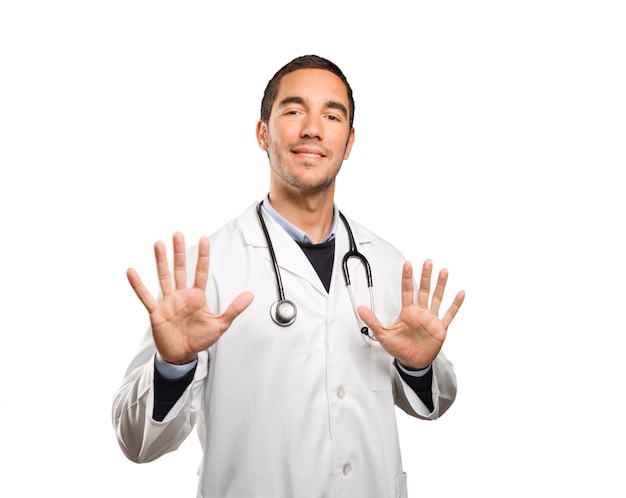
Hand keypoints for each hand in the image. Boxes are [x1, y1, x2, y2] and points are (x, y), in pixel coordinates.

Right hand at [127, 232, 253, 364]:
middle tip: (178, 234)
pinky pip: (145, 296)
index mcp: (197, 296)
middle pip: (180, 269)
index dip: (202, 256)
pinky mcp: (156, 312)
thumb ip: (234, 309)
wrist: (183, 355)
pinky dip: (138, 285)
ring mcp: (168, 302)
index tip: (204, 239)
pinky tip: (131, 271)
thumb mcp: (220, 324)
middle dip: (179, 252)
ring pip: (164, 277)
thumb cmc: (200, 339)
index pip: (200, 272)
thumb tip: (250, 295)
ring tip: (159, 244)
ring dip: (161, 261)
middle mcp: (181, 295)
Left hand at [358, 260, 464, 369]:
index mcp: (408, 312)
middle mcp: (420, 313)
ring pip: (437, 298)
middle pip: (424, 290)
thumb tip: (360, 309)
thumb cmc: (399, 349)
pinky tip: (460, 293)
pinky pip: (449, 314)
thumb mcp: (383, 335)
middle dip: (426, 276)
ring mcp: (431, 319)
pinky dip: (455, 304)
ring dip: (440, 285)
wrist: (412, 363)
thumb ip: (372, 321)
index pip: (407, 290)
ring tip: (443, 272)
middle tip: (428, 262)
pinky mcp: (440, 328)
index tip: (408, 264)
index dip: (407, 277)